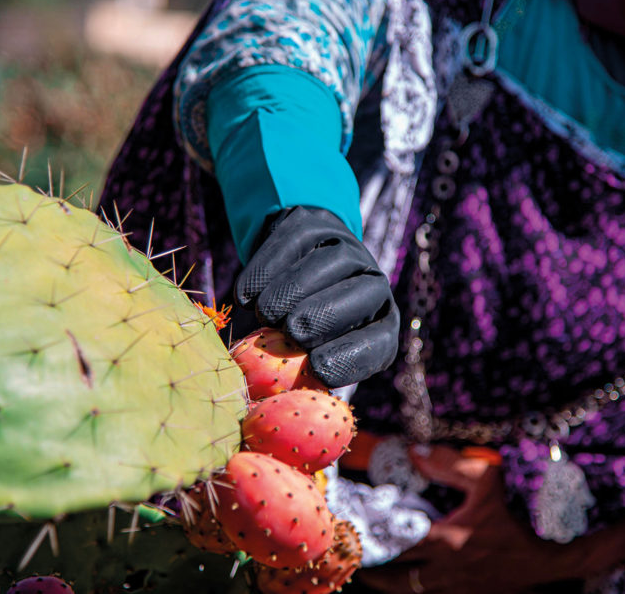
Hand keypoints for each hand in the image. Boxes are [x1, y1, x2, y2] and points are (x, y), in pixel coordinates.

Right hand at [234, 206, 398, 387]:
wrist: (288, 271)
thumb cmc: (292, 333)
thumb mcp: (300, 355)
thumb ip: (293, 374)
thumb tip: (273, 400)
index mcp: (378, 326)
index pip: (378, 344)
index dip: (352, 357)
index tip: (316, 369)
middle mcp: (372, 284)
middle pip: (363, 294)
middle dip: (326, 314)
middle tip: (291, 333)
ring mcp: (346, 249)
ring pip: (327, 264)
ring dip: (293, 291)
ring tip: (264, 315)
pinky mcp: (313, 223)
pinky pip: (293, 242)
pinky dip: (266, 268)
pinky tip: (246, 294)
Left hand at [355, 445, 624, 593]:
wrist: (556, 559)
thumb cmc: (523, 517)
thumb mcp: (489, 482)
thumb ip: (451, 464)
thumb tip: (416, 451)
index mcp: (446, 540)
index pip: (395, 541)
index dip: (369, 537)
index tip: (350, 531)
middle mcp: (447, 570)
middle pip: (396, 577)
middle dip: (372, 570)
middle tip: (352, 559)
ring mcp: (458, 587)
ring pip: (411, 592)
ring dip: (389, 583)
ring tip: (369, 575)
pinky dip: (415, 590)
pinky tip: (408, 582)